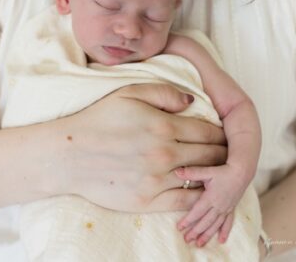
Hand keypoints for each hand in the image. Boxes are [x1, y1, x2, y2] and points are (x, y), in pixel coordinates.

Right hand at [59, 84, 227, 212]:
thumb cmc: (99, 120)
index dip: (222, 133)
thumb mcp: (129, 93)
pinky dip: (198, 196)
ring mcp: (157, 180)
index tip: (224, 134)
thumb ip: (165, 92)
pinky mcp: (147, 201)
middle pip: (212, 155)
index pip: (210, 131)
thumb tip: (193, 101)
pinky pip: (185, 202)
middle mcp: (165, 154)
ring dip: (214, 175)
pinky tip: (201, 191)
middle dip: (223, 153)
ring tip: (218, 172)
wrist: (68, 155)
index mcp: (164, 126)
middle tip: (227, 153)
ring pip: (202, 179)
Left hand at [175, 164, 252, 246]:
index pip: (197, 212)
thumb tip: (177, 171)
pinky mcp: (231, 208)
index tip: (180, 227)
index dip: (188, 221)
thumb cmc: (223, 170)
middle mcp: (218, 206)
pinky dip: (224, 232)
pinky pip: (228, 223)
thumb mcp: (207, 171)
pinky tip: (221, 240)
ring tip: (200, 244)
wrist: (242, 171)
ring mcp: (225, 208)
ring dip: (207, 235)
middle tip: (187, 240)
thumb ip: (192, 172)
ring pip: (215, 225)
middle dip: (195, 232)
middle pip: (205, 222)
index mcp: (210, 197)